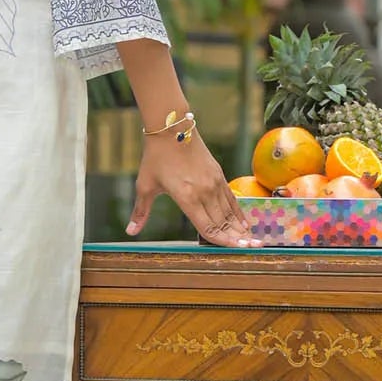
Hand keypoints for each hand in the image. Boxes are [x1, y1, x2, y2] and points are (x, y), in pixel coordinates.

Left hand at [127, 132, 254, 247]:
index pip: (208, 227)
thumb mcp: (145, 186)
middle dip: (237, 238)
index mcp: (187, 198)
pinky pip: (231, 198)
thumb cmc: (155, 158)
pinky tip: (245, 223)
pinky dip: (238, 212)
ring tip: (251, 240)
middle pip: (223, 222)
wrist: (171, 129)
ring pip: (229, 212)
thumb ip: (141, 212)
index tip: (235, 251)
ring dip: (240, 227)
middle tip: (251, 249)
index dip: (222, 242)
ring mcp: (213, 183)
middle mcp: (204, 192)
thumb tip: (130, 231)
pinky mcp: (218, 174)